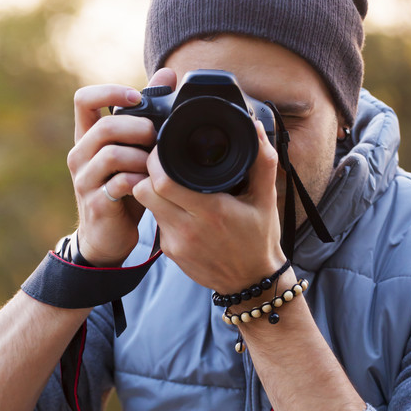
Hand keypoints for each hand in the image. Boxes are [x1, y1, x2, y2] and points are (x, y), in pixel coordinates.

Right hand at [68, 69, 175, 265]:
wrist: (108, 236)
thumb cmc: (123, 187)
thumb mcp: (134, 149)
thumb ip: (147, 113)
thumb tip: (167, 74)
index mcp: (87, 137)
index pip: (83, 99)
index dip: (109, 92)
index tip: (136, 98)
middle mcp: (80, 155)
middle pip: (104, 127)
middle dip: (138, 128)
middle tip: (158, 138)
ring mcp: (85, 180)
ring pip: (112, 154)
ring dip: (142, 157)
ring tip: (157, 164)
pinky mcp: (97, 203)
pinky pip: (120, 183)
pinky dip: (141, 180)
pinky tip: (151, 184)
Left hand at [132, 117, 285, 291]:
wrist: (252, 283)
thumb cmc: (260, 239)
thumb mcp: (267, 199)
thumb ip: (262, 161)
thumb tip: (254, 127)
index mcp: (211, 212)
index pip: (162, 180)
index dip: (156, 160)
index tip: (164, 148)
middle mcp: (188, 229)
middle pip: (144, 190)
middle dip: (148, 172)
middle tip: (162, 162)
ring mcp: (175, 244)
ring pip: (146, 205)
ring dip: (153, 190)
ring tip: (171, 182)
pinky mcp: (169, 252)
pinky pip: (156, 221)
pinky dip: (162, 209)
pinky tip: (179, 206)